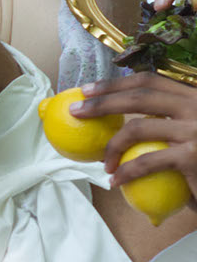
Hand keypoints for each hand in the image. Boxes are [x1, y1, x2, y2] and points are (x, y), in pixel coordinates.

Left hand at [73, 71, 196, 198]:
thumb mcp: (194, 130)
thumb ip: (173, 120)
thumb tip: (129, 117)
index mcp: (195, 95)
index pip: (151, 80)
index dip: (116, 83)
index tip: (89, 89)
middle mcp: (196, 105)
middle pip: (139, 97)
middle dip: (102, 102)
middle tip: (77, 111)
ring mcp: (195, 129)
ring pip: (137, 127)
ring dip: (111, 145)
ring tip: (103, 161)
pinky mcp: (192, 156)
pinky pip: (146, 162)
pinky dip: (126, 171)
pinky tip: (116, 181)